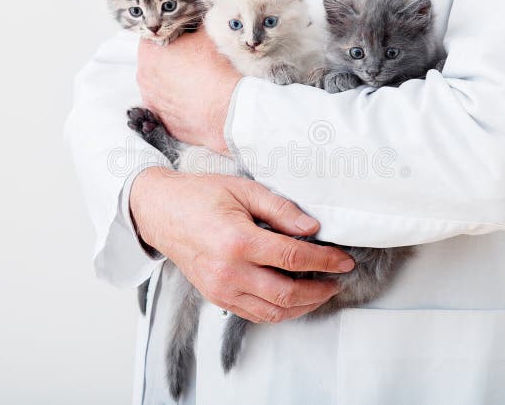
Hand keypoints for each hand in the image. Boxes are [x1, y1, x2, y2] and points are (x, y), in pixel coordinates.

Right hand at [130, 167, 354, 322]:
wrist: (160, 211)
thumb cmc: (199, 196)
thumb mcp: (243, 190)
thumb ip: (280, 209)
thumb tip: (312, 229)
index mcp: (238, 241)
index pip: (294, 258)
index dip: (326, 261)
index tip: (344, 261)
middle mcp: (229, 271)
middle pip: (287, 294)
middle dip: (320, 290)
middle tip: (338, 280)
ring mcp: (221, 289)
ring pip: (273, 312)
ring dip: (303, 306)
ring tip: (321, 292)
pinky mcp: (216, 297)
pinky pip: (255, 314)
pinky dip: (279, 311)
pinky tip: (294, 299)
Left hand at [137, 30, 240, 153]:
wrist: (228, 108)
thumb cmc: (216, 69)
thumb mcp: (207, 34)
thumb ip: (195, 24)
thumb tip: (196, 20)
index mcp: (149, 53)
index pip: (154, 38)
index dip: (170, 36)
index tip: (184, 40)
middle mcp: (144, 78)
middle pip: (155, 63)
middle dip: (170, 60)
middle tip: (192, 61)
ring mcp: (151, 102)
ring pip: (160, 87)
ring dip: (173, 83)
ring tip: (196, 82)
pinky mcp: (162, 122)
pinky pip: (167, 109)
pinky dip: (178, 104)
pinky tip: (194, 100)